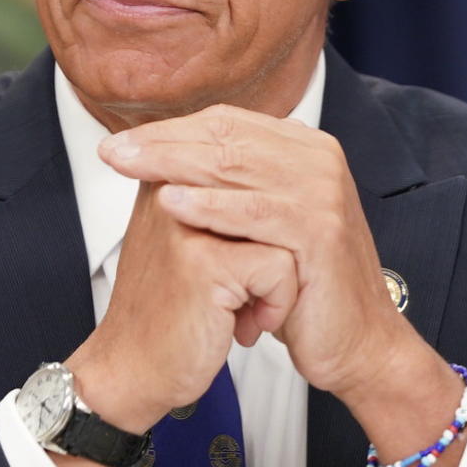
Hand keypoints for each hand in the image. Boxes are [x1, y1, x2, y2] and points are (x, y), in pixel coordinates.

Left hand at [98, 106, 466, 466]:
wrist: (353, 343)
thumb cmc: (299, 287)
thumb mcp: (260, 225)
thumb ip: (230, 184)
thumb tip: (162, 153)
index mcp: (303, 148)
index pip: (227, 123)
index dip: (170, 130)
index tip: (120, 144)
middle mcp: (318, 159)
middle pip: (228, 138)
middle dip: (163, 143)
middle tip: (112, 152)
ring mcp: (324, 192)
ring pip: (237, 167)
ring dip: (176, 163)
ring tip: (129, 167)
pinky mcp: (321, 231)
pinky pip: (257, 212)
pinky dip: (212, 205)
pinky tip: (173, 202)